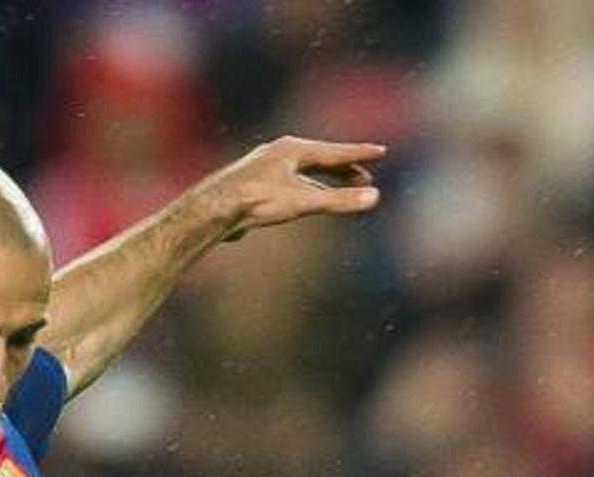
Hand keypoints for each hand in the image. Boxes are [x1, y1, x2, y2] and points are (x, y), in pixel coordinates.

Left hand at [210, 136, 383, 238]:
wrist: (213, 209)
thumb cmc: (256, 201)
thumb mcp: (304, 202)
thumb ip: (340, 200)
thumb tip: (374, 198)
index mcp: (293, 150)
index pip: (335, 151)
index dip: (360, 154)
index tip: (380, 151)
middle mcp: (279, 152)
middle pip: (320, 159)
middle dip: (344, 168)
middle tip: (365, 176)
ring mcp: (266, 167)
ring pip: (304, 171)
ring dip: (325, 179)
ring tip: (341, 188)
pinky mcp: (255, 183)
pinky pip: (290, 182)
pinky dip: (306, 188)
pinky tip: (306, 200)